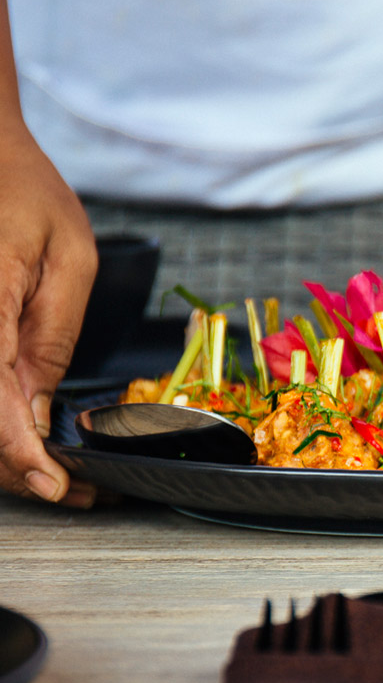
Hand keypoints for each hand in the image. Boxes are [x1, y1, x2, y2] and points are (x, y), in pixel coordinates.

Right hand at [0, 131, 97, 506]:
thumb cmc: (23, 194)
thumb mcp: (68, 259)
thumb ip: (51, 337)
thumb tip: (40, 411)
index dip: (18, 452)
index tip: (54, 482)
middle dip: (15, 467)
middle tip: (75, 488)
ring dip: (1, 452)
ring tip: (59, 472)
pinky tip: (28, 435)